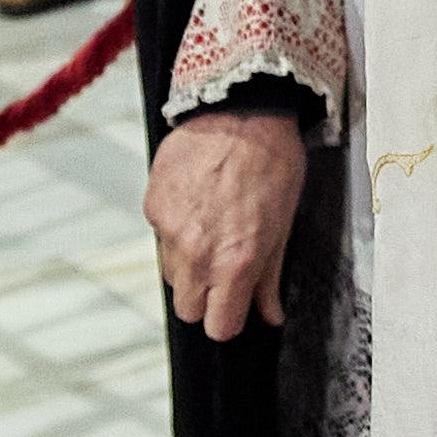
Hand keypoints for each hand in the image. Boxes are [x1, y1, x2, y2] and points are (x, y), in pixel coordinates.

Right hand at [145, 109, 305, 340]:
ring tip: (215, 227)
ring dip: (190, 264)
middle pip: (189, 309)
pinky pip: (160, 238)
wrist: (242, 110)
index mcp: (235, 261)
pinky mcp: (152, 207)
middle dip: (207, 297)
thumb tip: (270, 314)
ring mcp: (169, 231)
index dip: (229, 321)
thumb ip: (271, 275)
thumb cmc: (273, 161)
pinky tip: (198, 204)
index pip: (219, 327)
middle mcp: (197, 253)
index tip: (235, 309)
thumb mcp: (284, 221)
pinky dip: (176, 231)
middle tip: (226, 267)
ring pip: (172, 274)